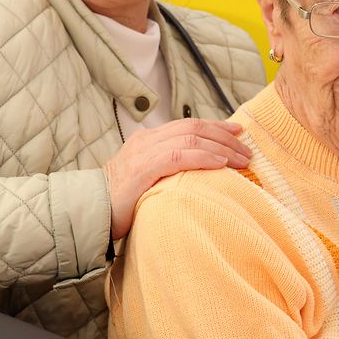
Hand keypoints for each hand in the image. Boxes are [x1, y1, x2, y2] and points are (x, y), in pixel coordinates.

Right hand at [104, 119, 251, 238]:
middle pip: (194, 128)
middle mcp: (147, 140)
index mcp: (148, 139)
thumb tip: (202, 172)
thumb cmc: (122, 202)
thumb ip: (169, 169)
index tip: (238, 133)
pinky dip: (203, 158)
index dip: (216, 127)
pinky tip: (220, 164)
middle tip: (247, 150)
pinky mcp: (142, 169)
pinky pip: (179, 157)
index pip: (188, 125)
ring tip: (242, 159)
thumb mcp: (148, 178)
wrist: (91, 213)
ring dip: (221, 148)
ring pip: (190, 139)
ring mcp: (143, 152)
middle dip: (225, 137)